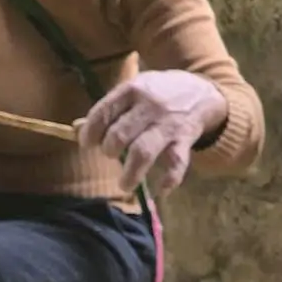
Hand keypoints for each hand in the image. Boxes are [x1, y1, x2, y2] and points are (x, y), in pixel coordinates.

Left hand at [80, 69, 226, 194]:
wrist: (202, 91)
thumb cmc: (158, 92)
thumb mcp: (135, 89)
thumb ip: (111, 108)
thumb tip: (79, 130)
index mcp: (133, 90)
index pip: (104, 113)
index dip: (90, 132)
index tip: (86, 144)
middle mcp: (150, 107)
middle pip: (120, 135)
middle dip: (109, 150)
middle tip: (110, 154)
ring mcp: (168, 125)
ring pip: (143, 152)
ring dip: (131, 173)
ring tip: (124, 185)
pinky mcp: (184, 140)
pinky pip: (176, 164)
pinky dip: (169, 180)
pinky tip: (161, 191)